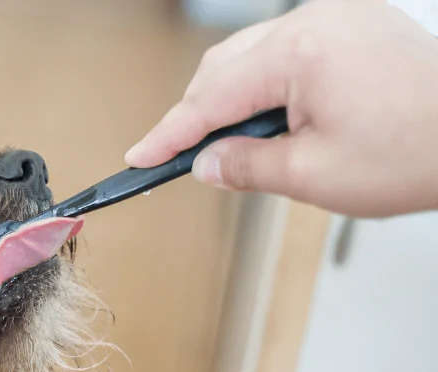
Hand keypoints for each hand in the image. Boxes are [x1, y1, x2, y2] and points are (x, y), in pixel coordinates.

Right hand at [125, 0, 437, 216]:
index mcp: (302, 52)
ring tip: (244, 145)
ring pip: (251, 55)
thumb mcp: (314, 176)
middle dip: (201, 114)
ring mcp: (336, 15)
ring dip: (235, 98)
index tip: (141, 156)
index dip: (170, 133)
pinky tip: (274, 116)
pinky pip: (287, 47)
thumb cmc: (420, 153)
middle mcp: (316, 20)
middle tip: (192, 160)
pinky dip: (268, 82)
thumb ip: (246, 167)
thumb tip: (206, 163)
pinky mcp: (352, 22)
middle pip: (224, 66)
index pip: (211, 97)